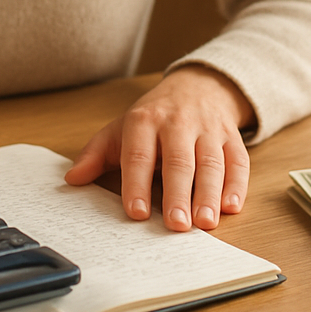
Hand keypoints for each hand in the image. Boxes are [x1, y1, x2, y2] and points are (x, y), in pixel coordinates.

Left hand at [64, 66, 252, 231]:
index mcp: (145, 121)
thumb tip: (73, 179)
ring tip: (204, 223)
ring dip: (209, 194)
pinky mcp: (232, 137)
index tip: (137, 212)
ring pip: (211, 162)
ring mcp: (208, 129)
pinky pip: (238, 160)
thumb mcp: (121, 128)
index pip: (139, 154)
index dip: (138, 184)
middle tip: (176, 225)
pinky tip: (231, 207)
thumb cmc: (155, 117)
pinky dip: (237, 185)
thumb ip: (97, 154)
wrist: (197, 86)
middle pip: (179, 161)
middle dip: (178, 194)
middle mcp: (178, 123)